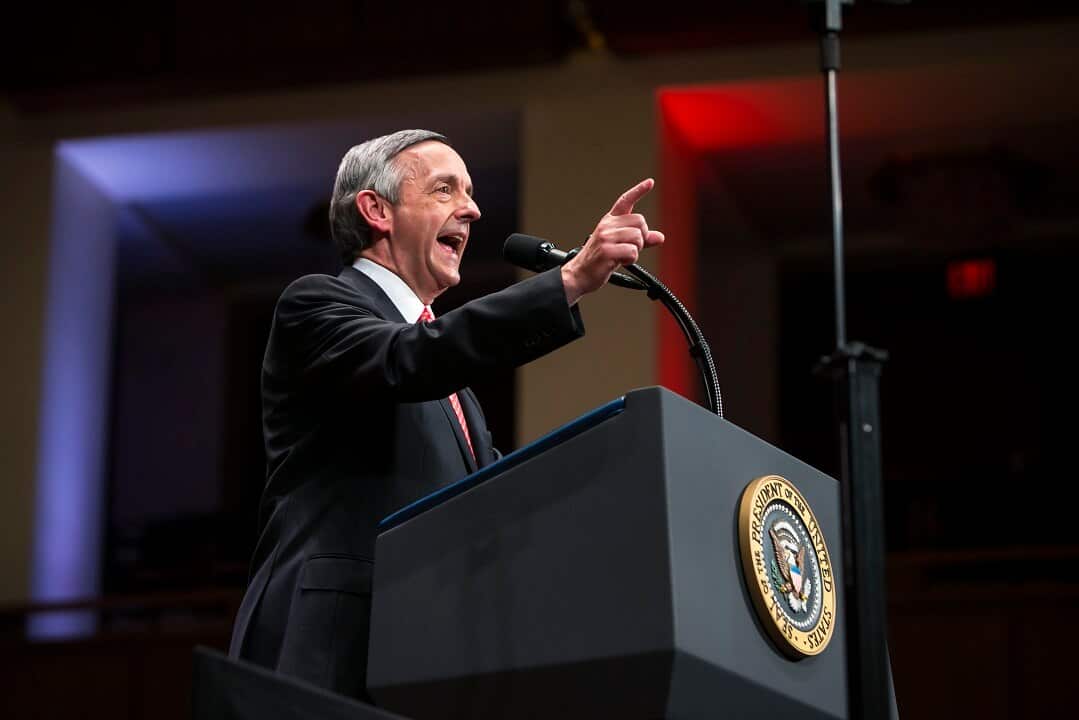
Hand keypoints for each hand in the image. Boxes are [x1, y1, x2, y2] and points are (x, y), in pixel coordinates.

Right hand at [561, 178, 664, 304]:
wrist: (579, 274)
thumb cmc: (599, 260)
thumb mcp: (620, 246)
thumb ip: (640, 240)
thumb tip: (660, 237)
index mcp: (609, 221)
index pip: (625, 201)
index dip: (639, 190)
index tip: (650, 182)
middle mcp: (607, 225)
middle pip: (640, 222)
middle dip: (641, 237)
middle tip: (629, 248)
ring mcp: (606, 237)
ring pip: (638, 237)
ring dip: (636, 250)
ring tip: (622, 256)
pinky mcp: (606, 250)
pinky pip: (632, 251)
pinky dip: (631, 259)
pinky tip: (619, 262)